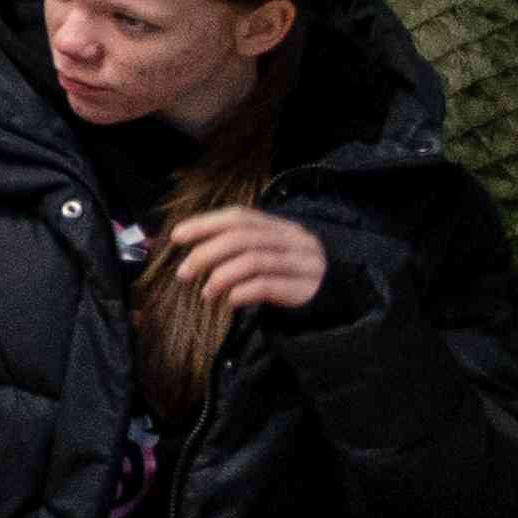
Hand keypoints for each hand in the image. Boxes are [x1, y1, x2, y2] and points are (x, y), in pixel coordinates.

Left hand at [156, 206, 335, 319]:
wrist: (339, 300)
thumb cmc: (290, 275)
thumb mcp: (269, 253)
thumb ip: (238, 246)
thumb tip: (185, 242)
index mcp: (281, 227)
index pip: (240, 217)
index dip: (205, 224)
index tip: (177, 236)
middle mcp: (294, 241)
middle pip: (242, 239)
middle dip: (206, 253)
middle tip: (184, 273)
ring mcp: (304, 265)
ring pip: (254, 261)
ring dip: (220, 277)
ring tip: (206, 293)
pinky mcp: (307, 290)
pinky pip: (267, 286)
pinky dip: (242, 291)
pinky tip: (230, 300)